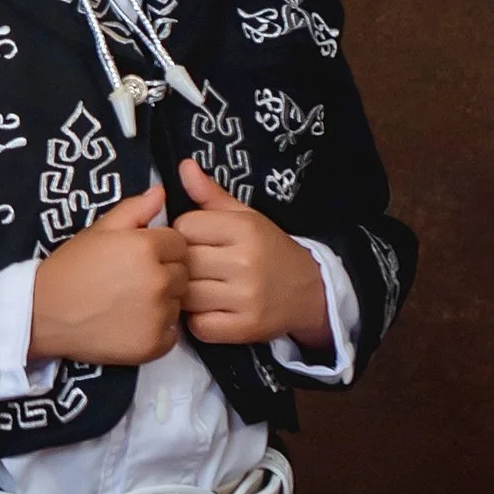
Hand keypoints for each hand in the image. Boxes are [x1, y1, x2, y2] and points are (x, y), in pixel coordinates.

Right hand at [27, 183, 188, 365]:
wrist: (43, 314)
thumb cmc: (71, 268)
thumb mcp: (99, 230)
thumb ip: (134, 208)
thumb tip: (161, 191)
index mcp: (147, 247)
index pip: (179, 243)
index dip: (161, 248)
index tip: (139, 257)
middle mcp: (158, 280)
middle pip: (183, 273)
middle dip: (165, 273)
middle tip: (132, 281)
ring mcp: (158, 315)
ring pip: (178, 303)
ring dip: (162, 302)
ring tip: (129, 303)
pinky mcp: (154, 345)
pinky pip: (171, 333)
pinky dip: (157, 330)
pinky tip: (131, 324)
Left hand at [173, 160, 328, 347]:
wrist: (310, 292)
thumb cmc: (269, 250)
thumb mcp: (246, 217)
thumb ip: (211, 195)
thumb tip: (184, 166)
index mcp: (244, 229)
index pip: (185, 225)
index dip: (185, 232)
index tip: (197, 239)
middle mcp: (245, 261)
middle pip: (183, 261)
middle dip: (182, 264)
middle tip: (196, 267)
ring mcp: (246, 297)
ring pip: (186, 295)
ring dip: (186, 294)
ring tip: (200, 288)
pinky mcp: (245, 328)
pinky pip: (199, 326)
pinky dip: (198, 321)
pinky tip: (209, 311)